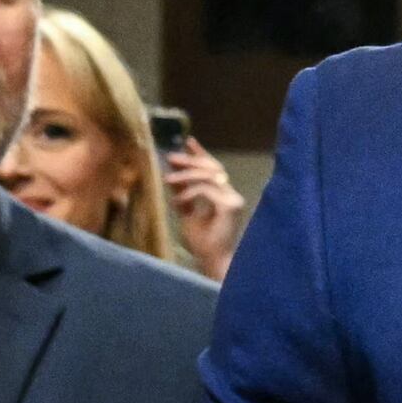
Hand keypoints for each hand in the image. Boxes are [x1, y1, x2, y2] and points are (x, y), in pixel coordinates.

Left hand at [159, 144, 246, 280]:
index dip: (200, 153)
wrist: (211, 261)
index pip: (213, 168)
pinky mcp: (230, 206)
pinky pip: (206, 190)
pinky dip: (189, 192)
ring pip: (208, 175)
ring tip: (168, 180)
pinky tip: (178, 201)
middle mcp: (231, 194)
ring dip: (185, 176)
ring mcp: (233, 199)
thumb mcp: (186, 210)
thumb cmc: (201, 242)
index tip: (187, 141)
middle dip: (190, 160)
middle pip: (212, 167)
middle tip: (171, 158)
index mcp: (223, 194)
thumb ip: (182, 192)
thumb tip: (172, 174)